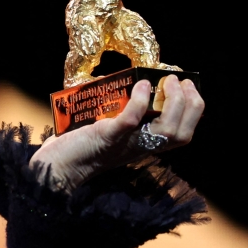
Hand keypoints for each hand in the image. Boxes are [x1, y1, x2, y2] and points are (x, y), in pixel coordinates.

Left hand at [31, 76, 203, 190]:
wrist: (55, 167)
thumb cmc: (77, 146)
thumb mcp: (105, 129)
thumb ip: (115, 111)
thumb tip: (114, 80)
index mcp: (143, 146)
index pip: (181, 135)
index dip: (192, 111)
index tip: (189, 87)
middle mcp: (140, 148)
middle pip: (182, 134)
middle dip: (190, 105)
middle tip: (181, 81)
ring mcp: (125, 144)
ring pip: (166, 131)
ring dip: (173, 102)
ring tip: (167, 81)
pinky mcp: (106, 138)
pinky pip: (130, 121)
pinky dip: (140, 102)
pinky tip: (142, 85)